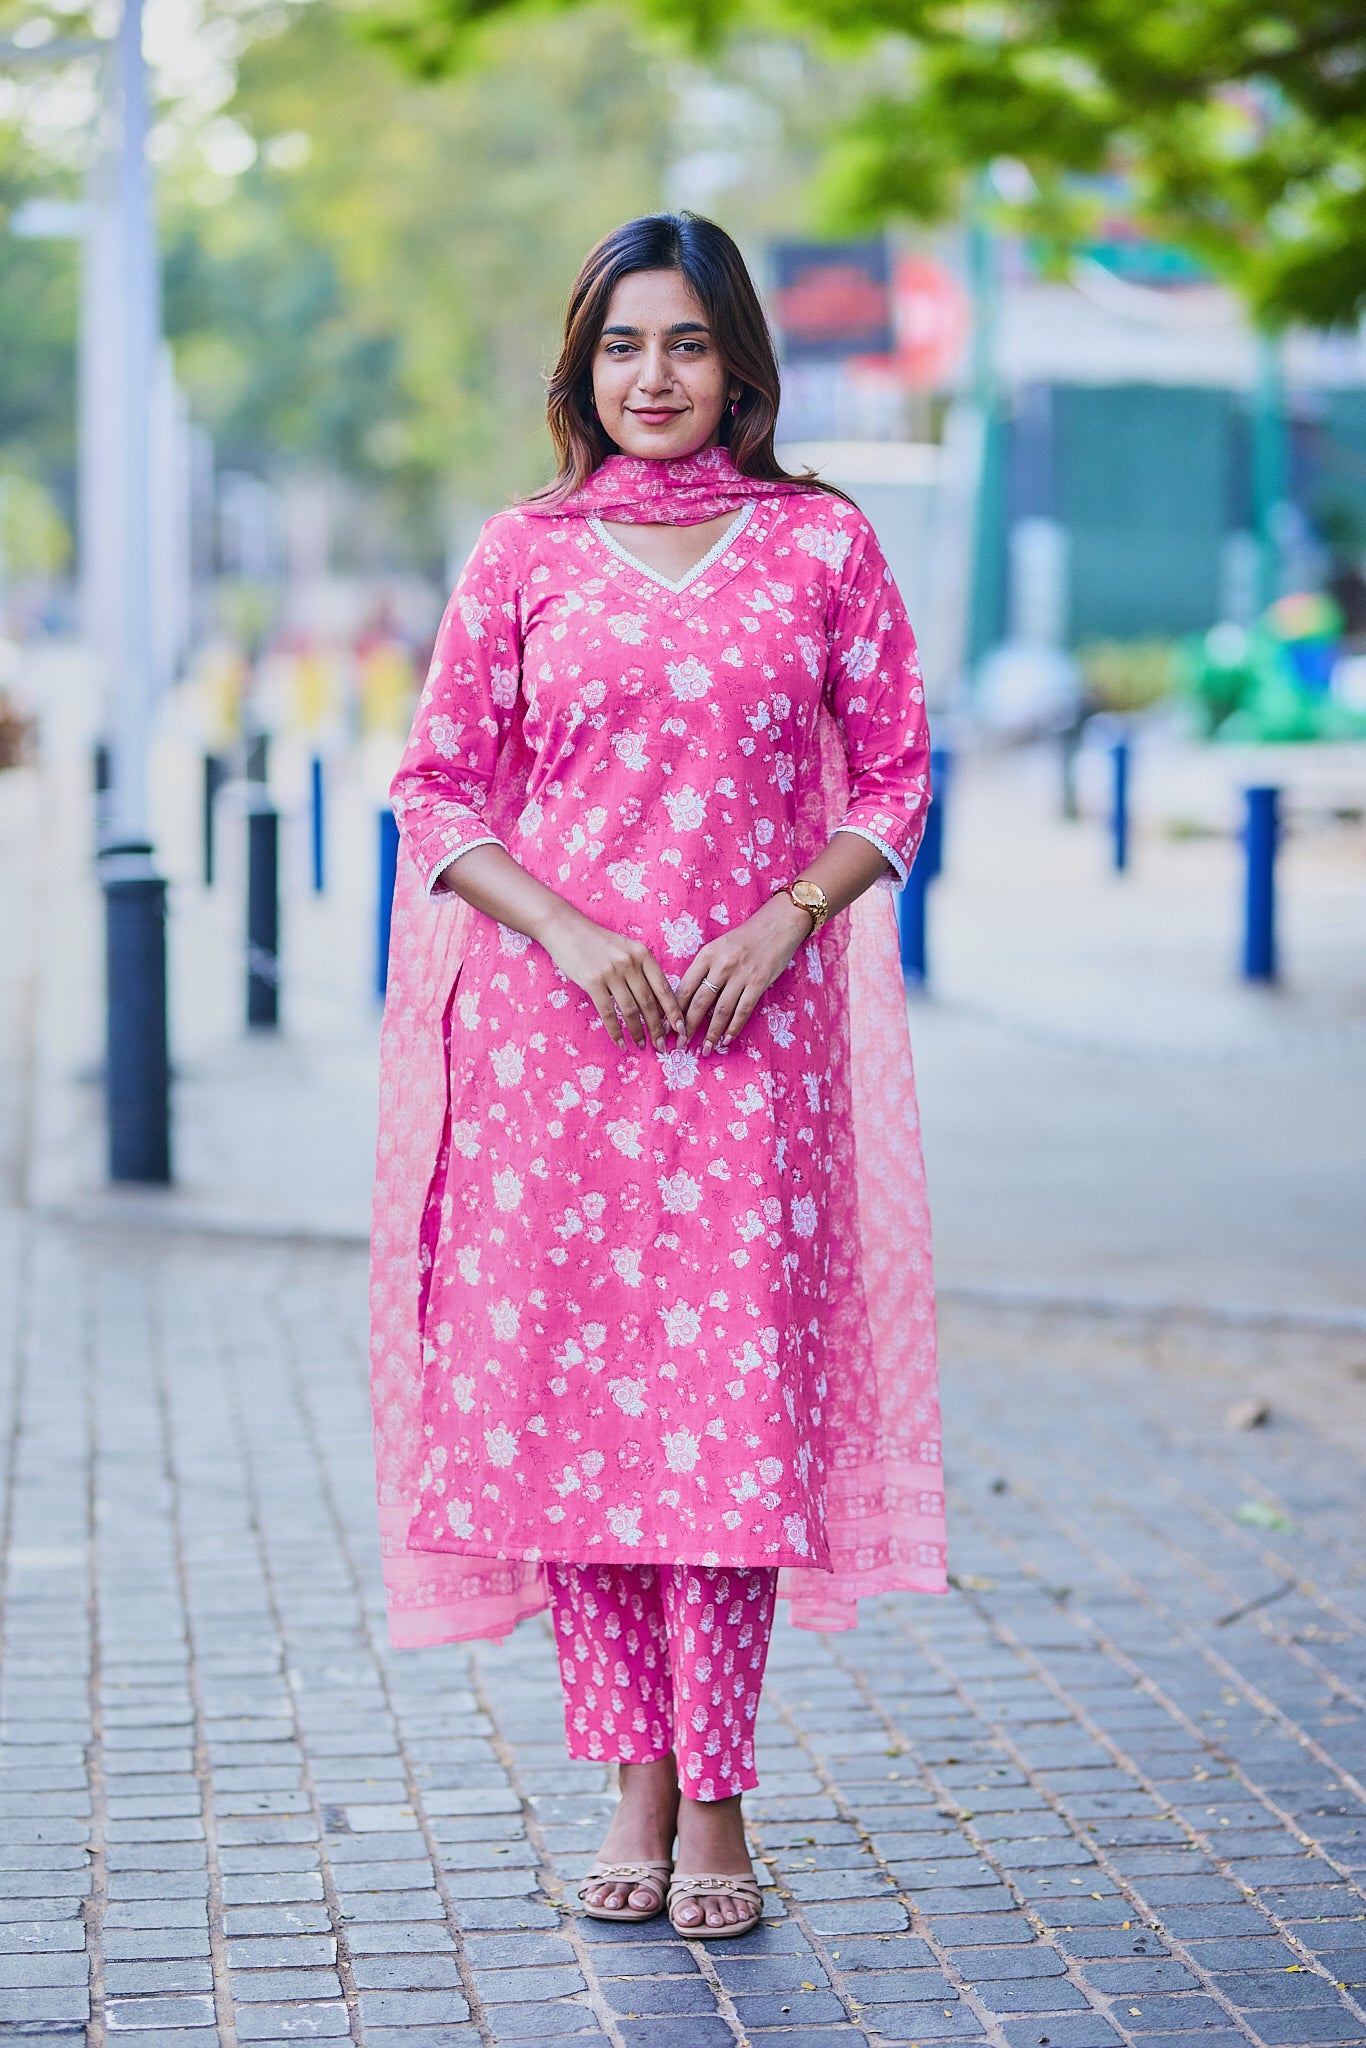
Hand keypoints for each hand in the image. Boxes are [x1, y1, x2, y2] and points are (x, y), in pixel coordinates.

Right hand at [536, 906, 684, 1051]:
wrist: (566, 929)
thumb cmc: (597, 942)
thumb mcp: (626, 948)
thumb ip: (641, 970)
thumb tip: (656, 1004)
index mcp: (642, 954)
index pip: (663, 987)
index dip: (673, 1011)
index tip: (681, 1029)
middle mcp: (630, 963)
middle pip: (649, 1002)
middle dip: (657, 1028)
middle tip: (662, 1046)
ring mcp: (611, 972)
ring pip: (630, 1010)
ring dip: (637, 1032)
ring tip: (641, 1046)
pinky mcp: (593, 982)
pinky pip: (608, 1012)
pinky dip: (615, 1031)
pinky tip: (620, 1043)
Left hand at [676, 895, 812, 1052]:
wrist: (777, 925)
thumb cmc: (745, 939)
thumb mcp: (718, 947)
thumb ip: (704, 969)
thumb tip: (687, 999)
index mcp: (706, 955)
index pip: (684, 988)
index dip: (673, 1010)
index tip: (666, 1027)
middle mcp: (721, 965)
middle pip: (699, 1002)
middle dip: (687, 1027)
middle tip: (680, 1045)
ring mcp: (741, 974)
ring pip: (720, 1010)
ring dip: (711, 1033)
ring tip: (705, 1049)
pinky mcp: (759, 982)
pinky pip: (743, 1010)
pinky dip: (733, 1027)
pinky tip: (726, 1040)